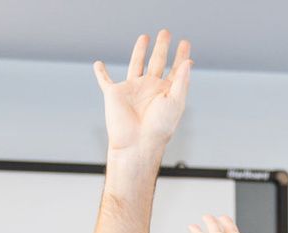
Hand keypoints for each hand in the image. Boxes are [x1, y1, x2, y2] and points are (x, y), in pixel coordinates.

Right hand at [93, 30, 191, 155]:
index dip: (181, 56)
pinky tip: (98, 64)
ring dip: (139, 51)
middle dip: (162, 47)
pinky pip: (105, 81)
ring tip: (145, 37)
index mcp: (166, 92)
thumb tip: (189, 62)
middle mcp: (150, 88)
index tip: (185, 43)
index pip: (176, 69)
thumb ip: (182, 80)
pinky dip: (100, 73)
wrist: (137, 143)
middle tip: (166, 33)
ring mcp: (133, 90)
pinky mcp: (114, 94)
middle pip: (157, 62)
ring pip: (136, 64)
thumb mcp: (175, 101)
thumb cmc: (158, 128)